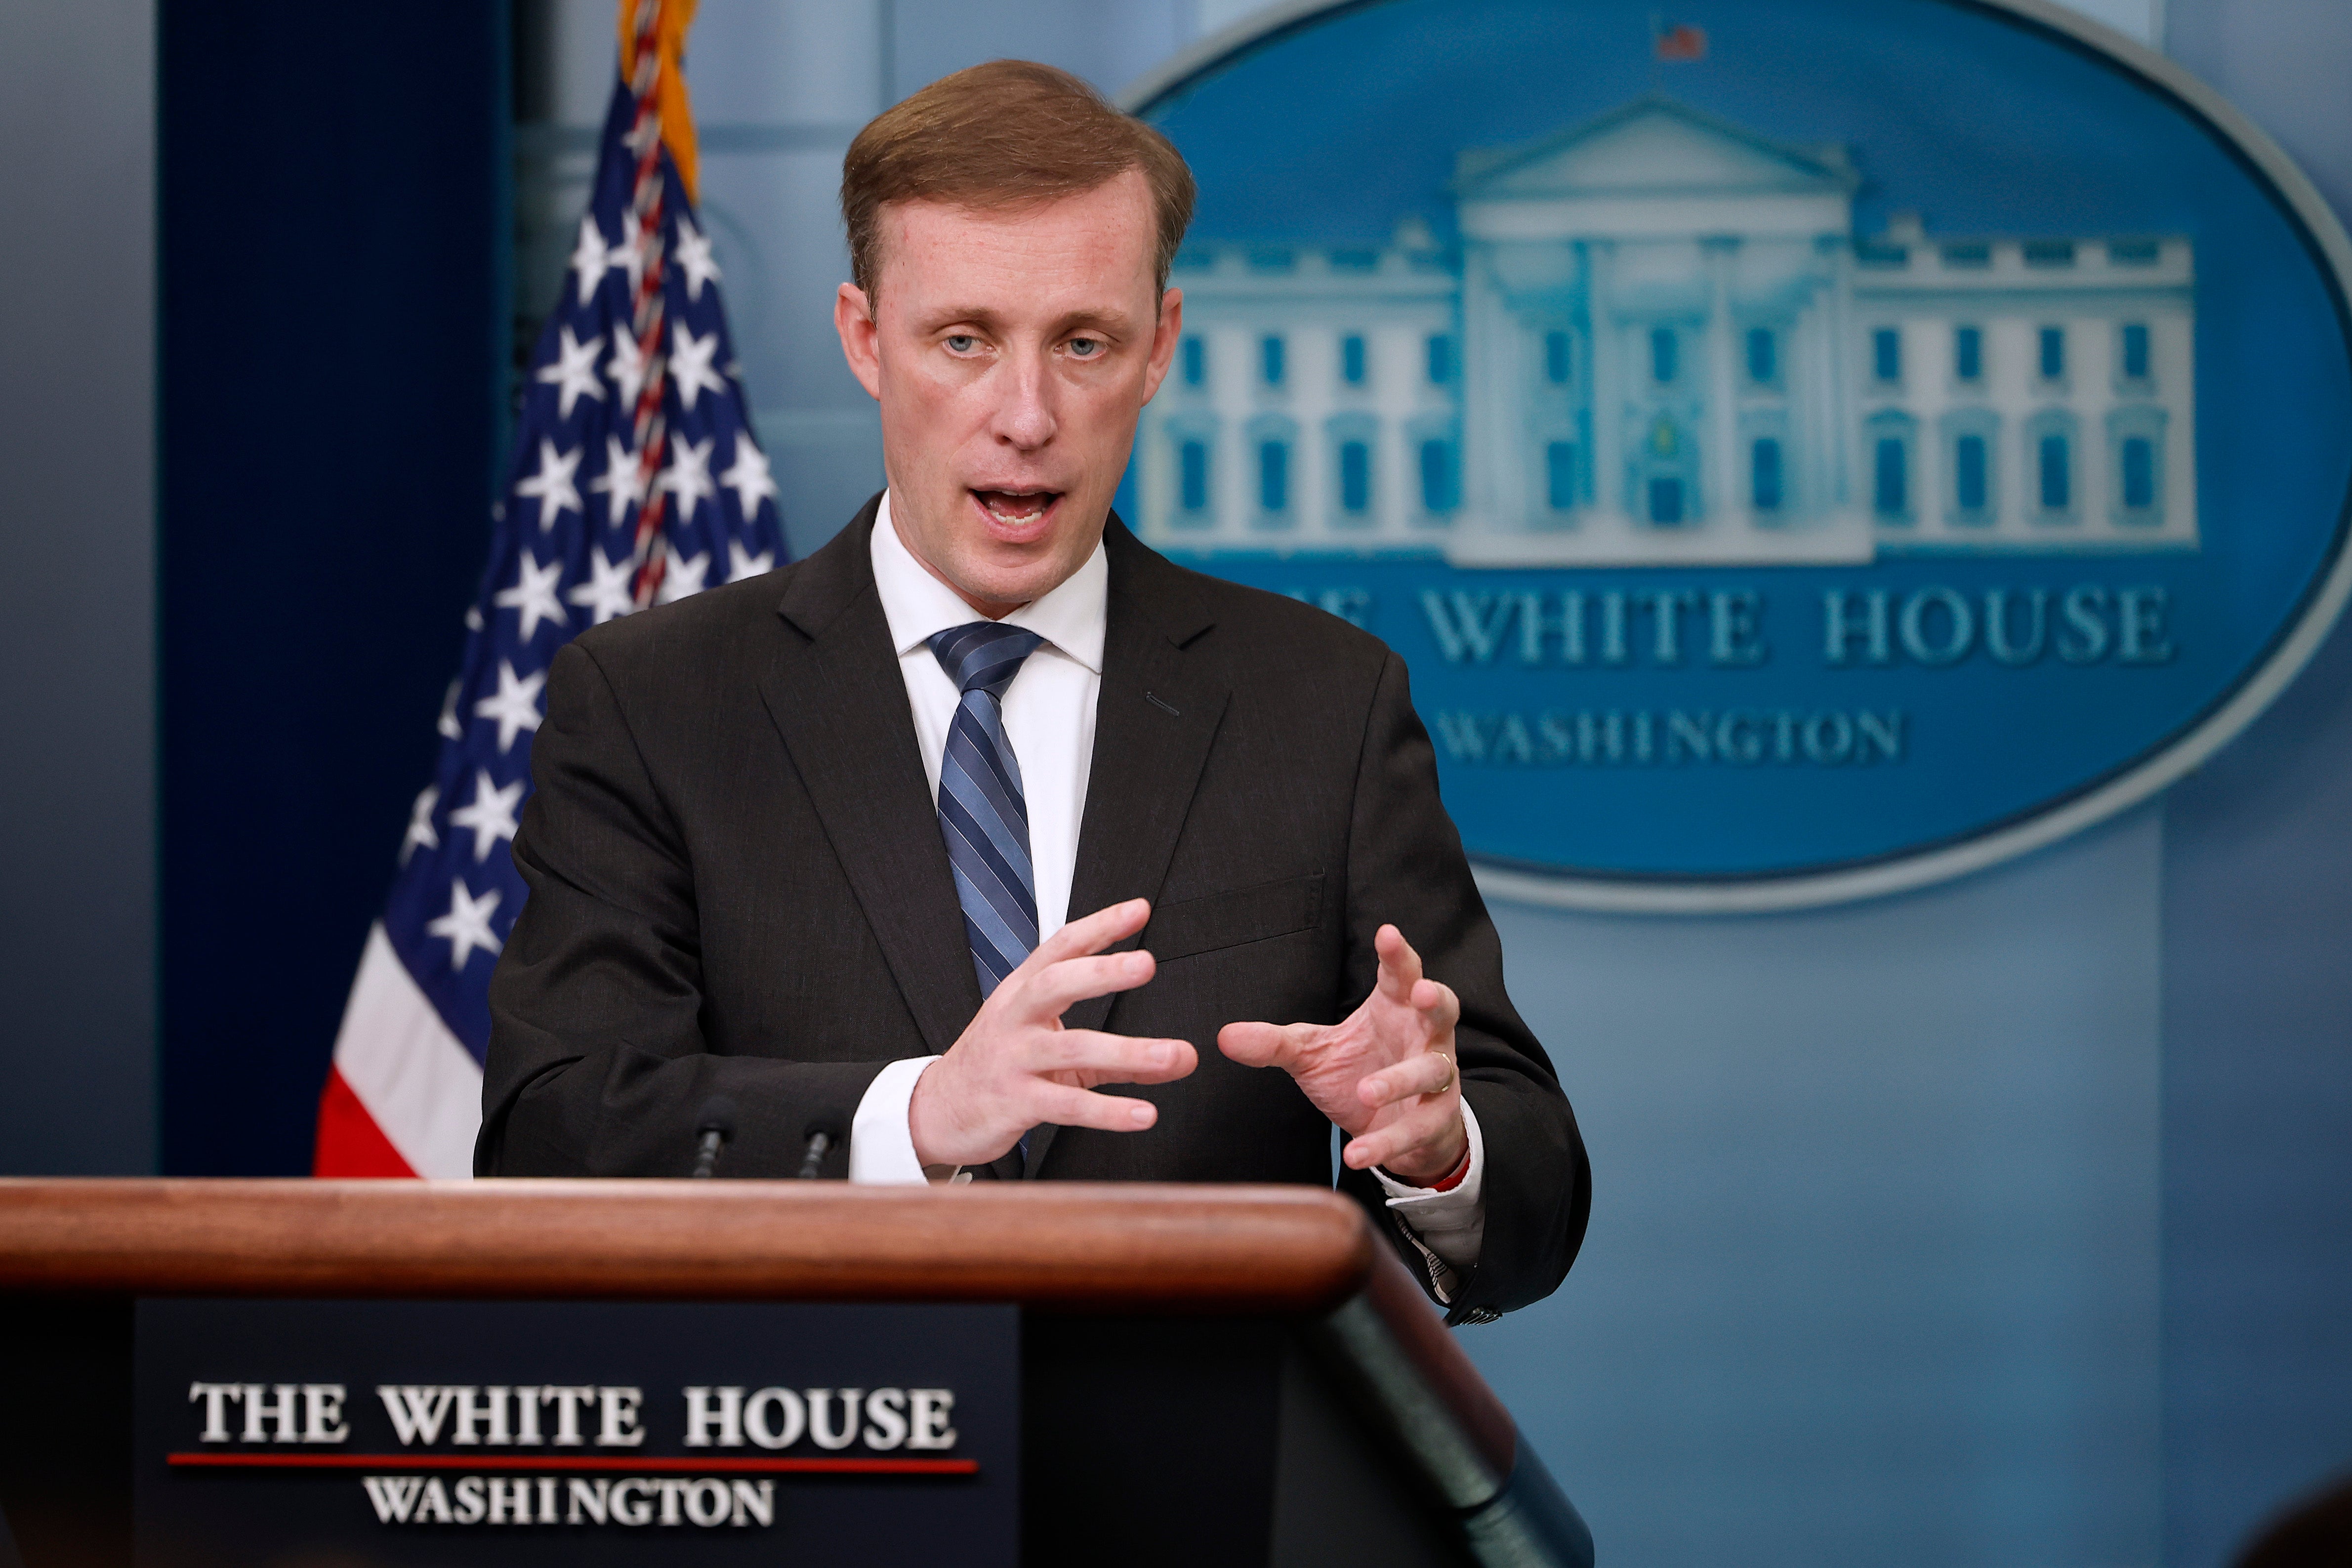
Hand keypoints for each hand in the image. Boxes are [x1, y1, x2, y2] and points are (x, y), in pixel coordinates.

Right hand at [908, 898, 1197, 1167]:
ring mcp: (1012, 1059)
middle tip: (1146, 963)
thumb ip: (1119, 1054)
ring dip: (1128, 1052)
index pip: (1061, 947)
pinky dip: (1108, 1111)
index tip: (1139, 910)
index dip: (1099, 926)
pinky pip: (1066, 1104)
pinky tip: (1142, 1114)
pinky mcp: (1014, 1102)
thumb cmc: (1000, 1067)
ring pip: (1071, 1046)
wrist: (939, 1110)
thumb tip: (1181, 1057)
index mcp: (1022, 992)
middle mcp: (1015, 1018)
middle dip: (1102, 970)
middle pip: (1056, 983)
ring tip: (1172, 1055)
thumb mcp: (1055, 1048)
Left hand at [1218, 924, 1466, 1184]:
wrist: (1393, 1129)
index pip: (1400, 974)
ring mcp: (1436, 1079)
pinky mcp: (1434, 1122)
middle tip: (1419, 992)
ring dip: (1400, 1080)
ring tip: (1367, 1092)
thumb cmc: (1357, 1072)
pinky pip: (1415, 1130)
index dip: (1396, 954)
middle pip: (1442, 1009)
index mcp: (1394, 1008)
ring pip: (1431, 1072)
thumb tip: (1223, 1037)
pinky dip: (1385, 1142)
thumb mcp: (1311, 1054)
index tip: (1385, 932)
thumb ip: (1273, 1044)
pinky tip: (1355, 1154)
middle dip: (1434, 999)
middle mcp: (1423, 1036)